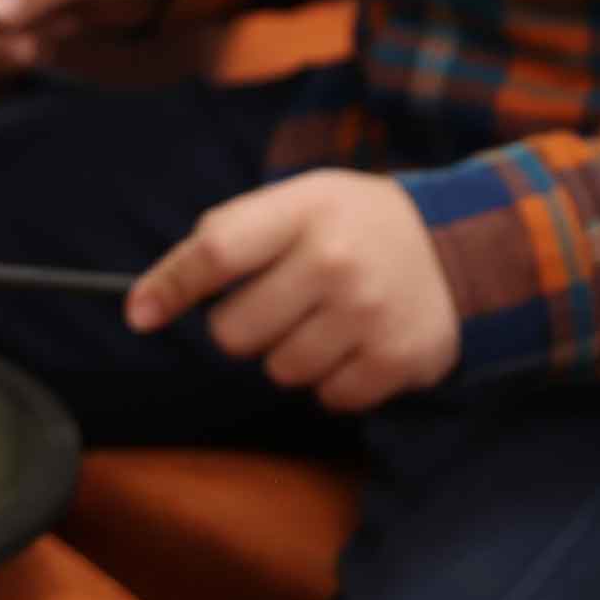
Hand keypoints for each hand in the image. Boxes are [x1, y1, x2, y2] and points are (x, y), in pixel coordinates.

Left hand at [130, 168, 459, 411]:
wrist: (459, 246)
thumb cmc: (354, 226)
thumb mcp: (299, 202)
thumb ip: (226, 240)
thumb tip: (142, 306)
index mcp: (305, 210)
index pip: (216, 252)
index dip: (168, 287)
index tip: (140, 315)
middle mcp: (335, 262)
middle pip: (235, 332)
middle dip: (245, 327)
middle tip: (282, 303)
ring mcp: (368, 314)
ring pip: (279, 371)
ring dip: (292, 355)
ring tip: (328, 320)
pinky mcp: (395, 360)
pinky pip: (327, 397)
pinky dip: (334, 380)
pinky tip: (357, 343)